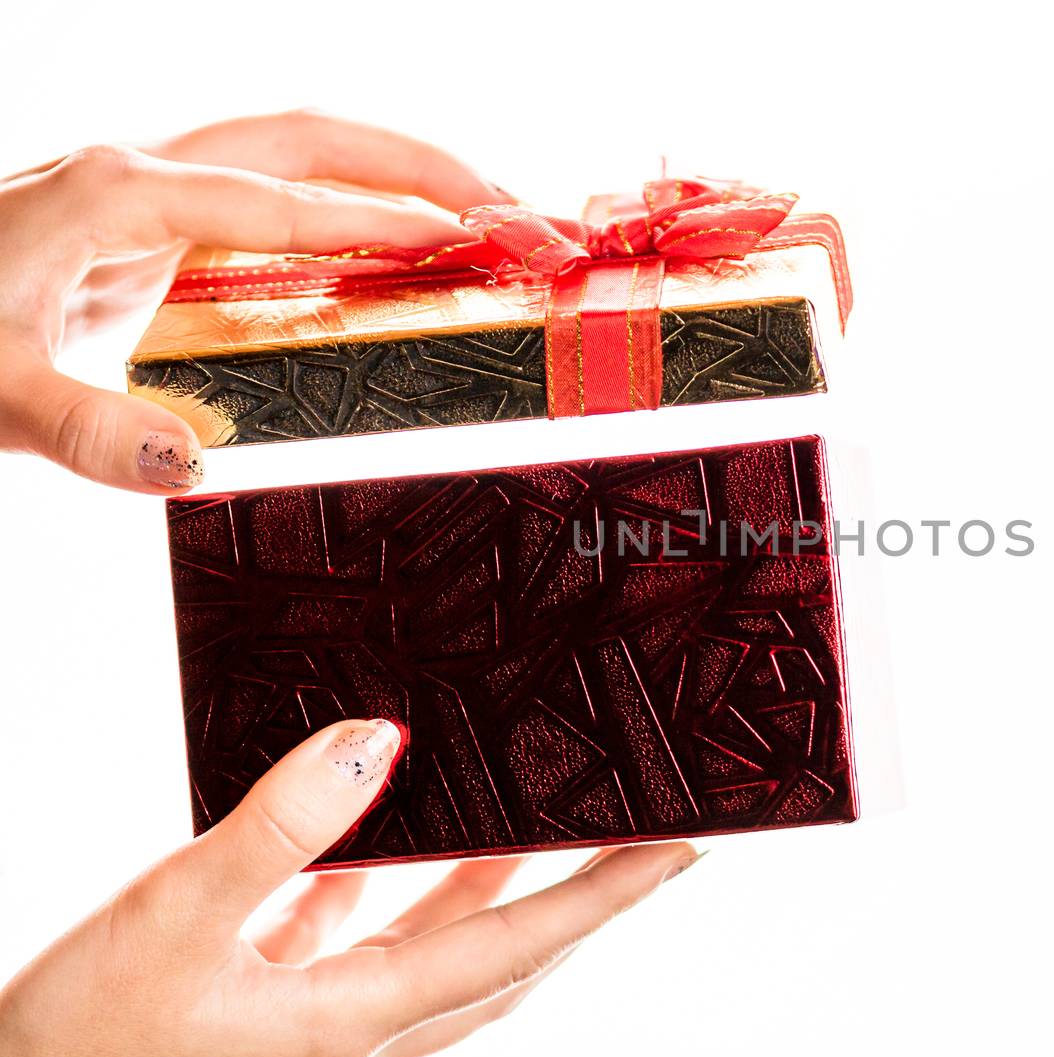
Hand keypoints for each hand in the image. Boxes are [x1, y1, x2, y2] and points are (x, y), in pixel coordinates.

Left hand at [0, 111, 509, 493]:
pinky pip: (277, 197)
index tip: (469, 243)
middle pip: (312, 137)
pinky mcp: (153, 229)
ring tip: (481, 215)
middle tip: (513, 207)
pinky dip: (350, 209)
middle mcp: (145, 173)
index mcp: (120, 195)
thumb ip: (84, 426)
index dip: (380, 221)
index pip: (283, 200)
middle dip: (422, 164)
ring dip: (394, 173)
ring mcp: (150, 193)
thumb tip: (195, 466)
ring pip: (298, 152)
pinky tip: (388, 254)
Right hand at [0, 719, 700, 1056]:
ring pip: (437, 942)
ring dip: (489, 879)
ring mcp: (320, 1020)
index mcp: (356, 1021)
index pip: (517, 944)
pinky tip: (380, 833)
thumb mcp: (172, 919)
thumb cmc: (80, 1047)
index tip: (682, 850)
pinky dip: (389, 885)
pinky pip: (362, 936)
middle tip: (641, 833)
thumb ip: (276, 829)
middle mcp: (358, 1028)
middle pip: (502, 950)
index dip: (607, 895)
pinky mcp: (277, 1003)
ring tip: (529, 807)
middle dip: (579, 893)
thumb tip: (373, 742)